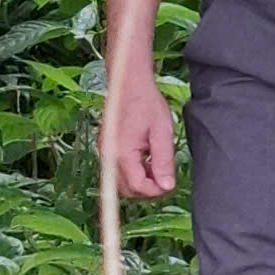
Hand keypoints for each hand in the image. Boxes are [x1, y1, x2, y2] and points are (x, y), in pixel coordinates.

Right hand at [106, 64, 175, 196]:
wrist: (128, 83)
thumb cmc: (146, 103)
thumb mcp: (161, 132)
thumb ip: (164, 161)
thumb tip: (167, 186)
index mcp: (121, 153)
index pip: (137, 186)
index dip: (155, 190)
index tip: (170, 184)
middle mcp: (108, 156)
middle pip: (126, 190)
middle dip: (147, 190)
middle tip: (166, 179)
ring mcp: (104, 153)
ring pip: (121, 183)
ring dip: (140, 182)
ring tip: (158, 168)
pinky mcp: (106, 149)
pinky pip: (117, 171)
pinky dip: (133, 172)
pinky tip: (147, 160)